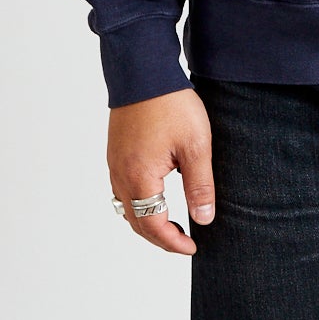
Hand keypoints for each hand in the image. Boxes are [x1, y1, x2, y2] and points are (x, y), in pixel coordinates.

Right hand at [108, 88, 214, 255]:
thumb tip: (203, 219)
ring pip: (126, 208)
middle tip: (184, 242)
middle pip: (136, 221)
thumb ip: (200, 186)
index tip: (192, 248)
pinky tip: (155, 199)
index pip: (153, 225)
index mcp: (139, 177)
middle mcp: (121, 175)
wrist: (143, 71)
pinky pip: (121, 191)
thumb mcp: (196, 147)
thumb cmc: (170, 104)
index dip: (172, 242)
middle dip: (159, 237)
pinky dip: (138, 204)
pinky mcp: (115, 153)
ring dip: (147, 222)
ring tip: (172, 224)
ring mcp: (114, 164)